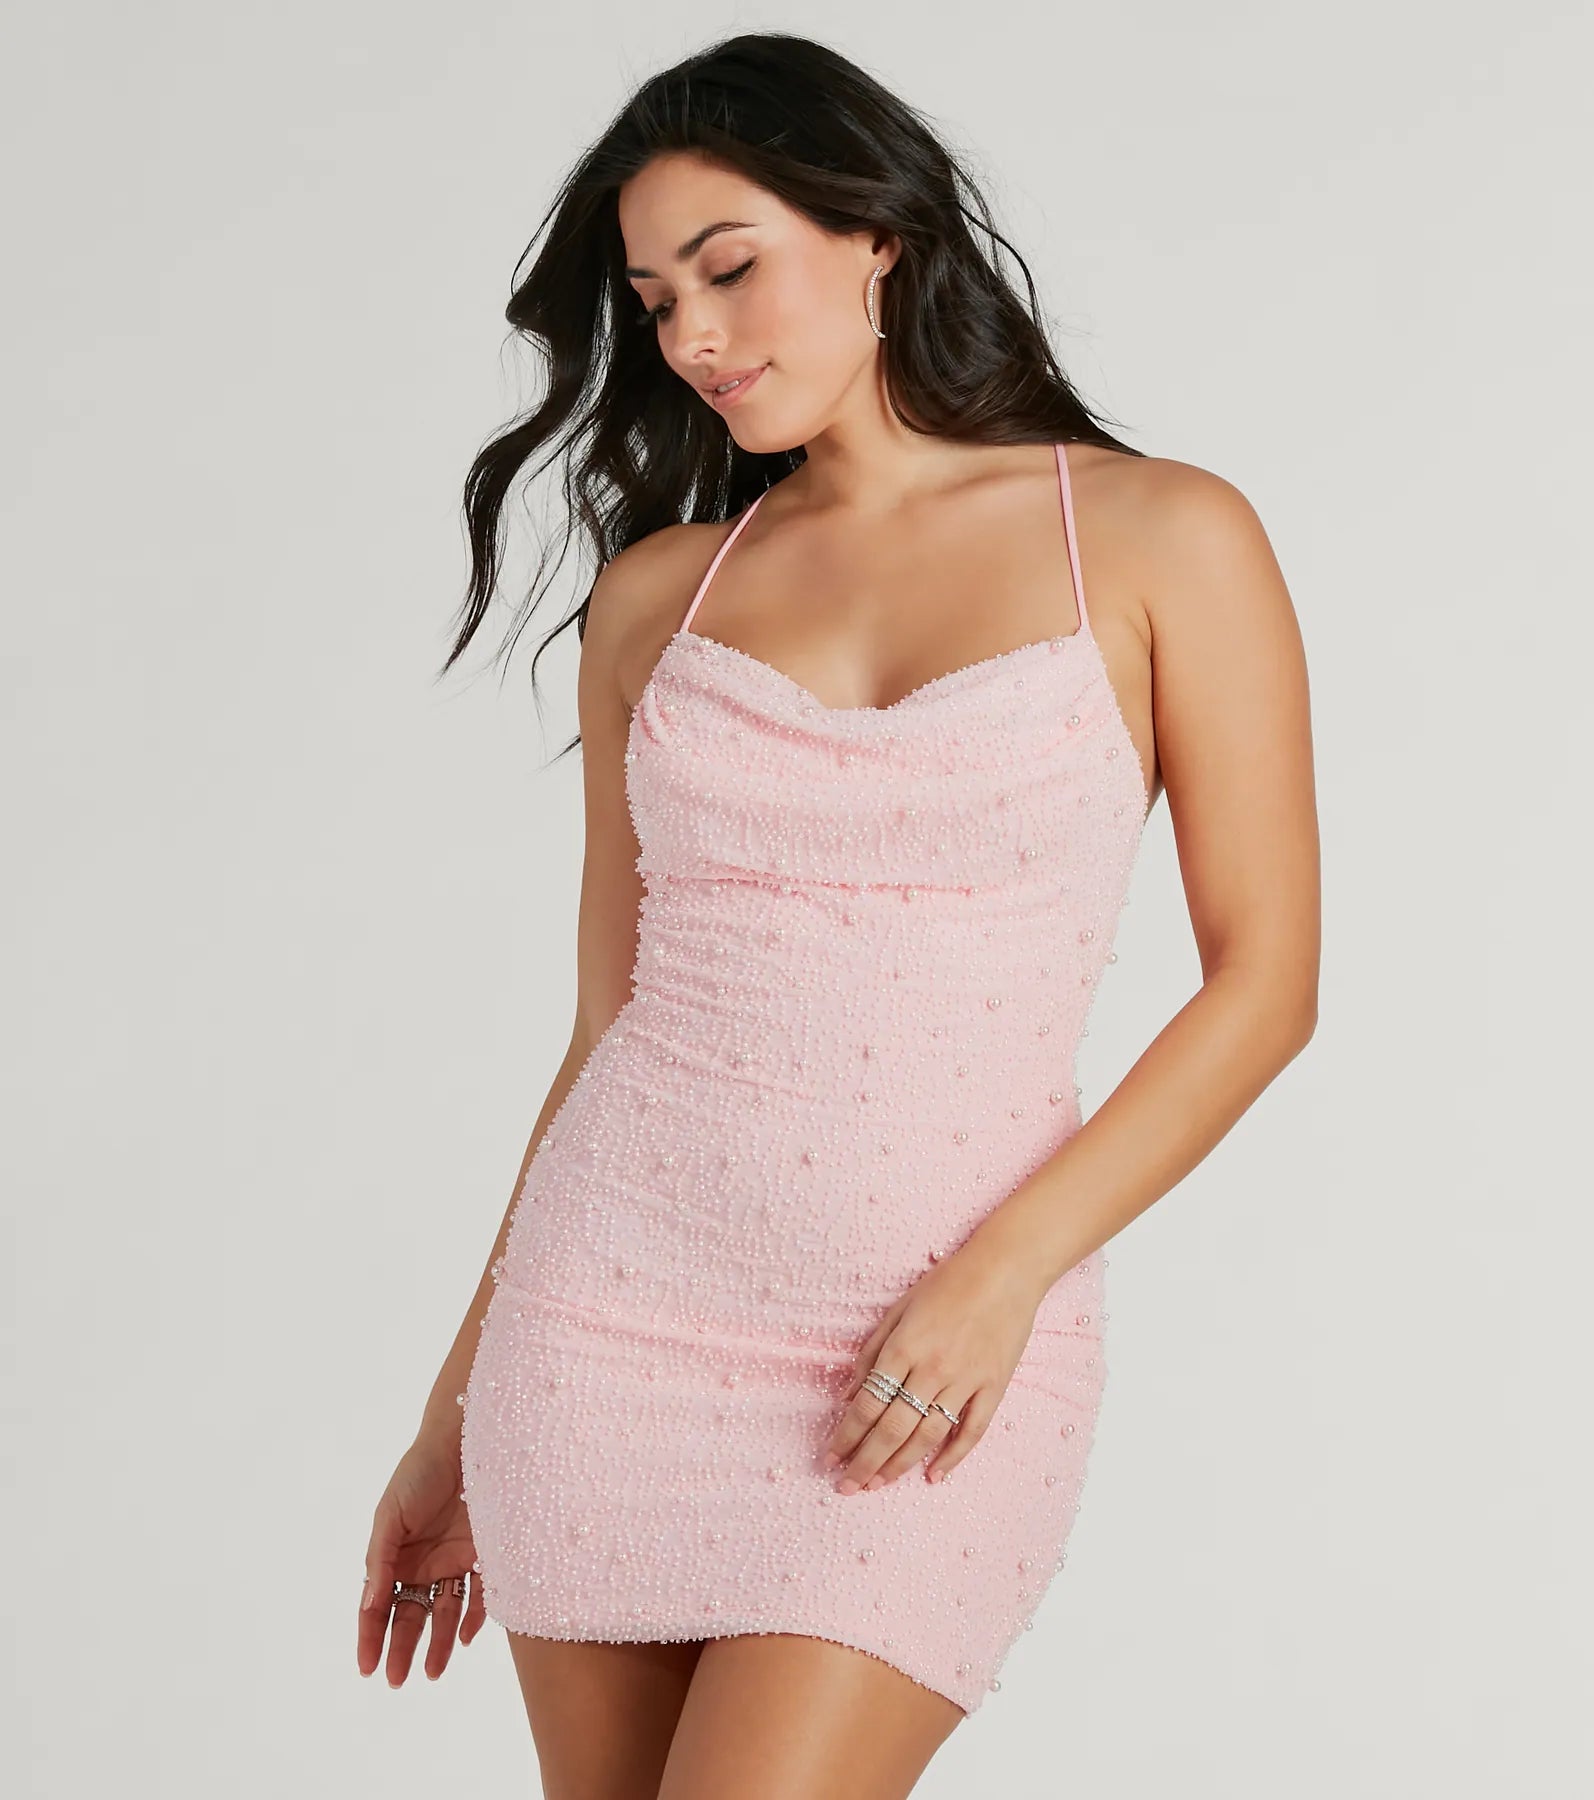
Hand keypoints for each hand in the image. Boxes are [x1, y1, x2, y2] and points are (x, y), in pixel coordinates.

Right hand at [357, 1430, 485, 1685]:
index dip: (370, 1637)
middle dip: (403, 1648)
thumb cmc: (420, 1472)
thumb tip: (370, 1603)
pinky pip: (479, 1595)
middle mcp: (423, 1563)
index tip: (367, 1668)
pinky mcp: (484, 1554)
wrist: (466, 1441)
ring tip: (433, 1672)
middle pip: (410, 1615)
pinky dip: (472, 1618)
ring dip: (437, 1643)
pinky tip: (463, 1638)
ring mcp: (453, 1561)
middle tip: (399, 1679)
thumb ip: (380, 1559)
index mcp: (394, 1555)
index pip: (378, 1606)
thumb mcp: (390, 1514)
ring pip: (443, 1612)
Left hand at [821, 1238, 1044, 1492]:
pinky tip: (933, 1475)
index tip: (829, 1457)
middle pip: (892, 1428)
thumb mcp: (899, 1308)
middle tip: (846, 1486)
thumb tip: (849, 1393)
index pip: (867, 1404)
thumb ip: (872, 1351)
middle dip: (865, 1462)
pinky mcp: (994, 1387)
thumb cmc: (948, 1282)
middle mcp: (931, 1369)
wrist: (1006, 1269)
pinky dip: (952, 1457)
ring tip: (877, 1485)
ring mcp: (965, 1381)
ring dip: (899, 1465)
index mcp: (904, 1347)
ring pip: (927, 1436)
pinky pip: (971, 1431)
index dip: (846, 1435)